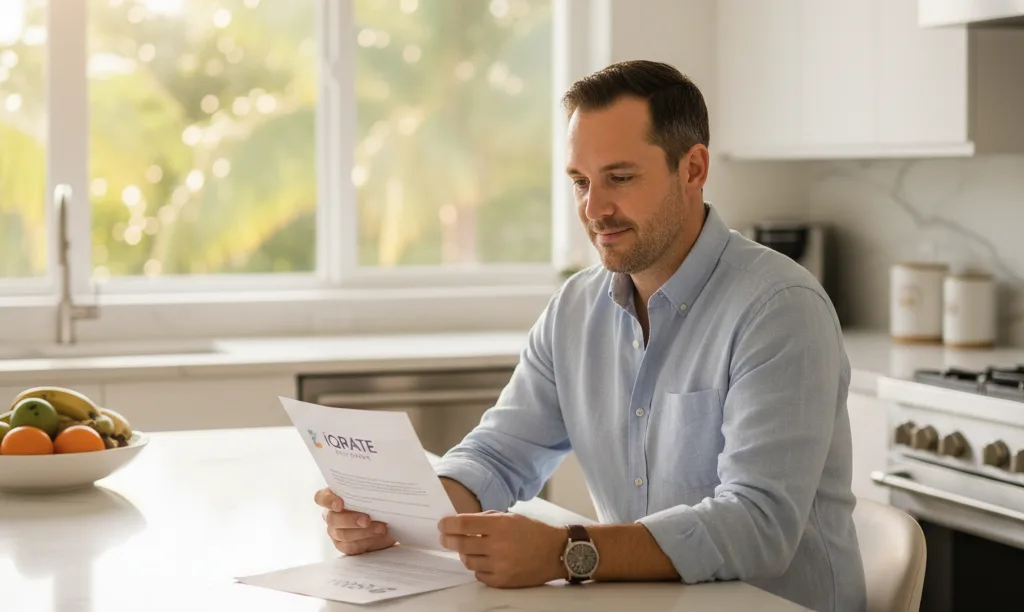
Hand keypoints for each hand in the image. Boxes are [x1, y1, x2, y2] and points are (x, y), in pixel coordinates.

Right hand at [314, 488, 395, 554]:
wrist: (387, 520)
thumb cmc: (376, 502)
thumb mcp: (373, 494)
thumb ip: (369, 492)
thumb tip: (379, 491)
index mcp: (333, 498)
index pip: (322, 498)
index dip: (328, 500)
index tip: (340, 503)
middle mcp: (332, 516)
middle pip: (332, 519)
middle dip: (351, 520)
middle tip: (367, 520)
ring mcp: (336, 532)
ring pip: (343, 535)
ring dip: (364, 532)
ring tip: (381, 528)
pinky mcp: (345, 546)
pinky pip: (352, 547)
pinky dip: (367, 541)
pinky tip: (379, 537)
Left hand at [438, 510, 566, 587]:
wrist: (555, 553)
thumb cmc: (533, 531)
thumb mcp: (511, 517)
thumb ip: (486, 519)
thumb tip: (462, 524)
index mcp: (500, 525)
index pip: (464, 524)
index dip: (448, 524)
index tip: (442, 524)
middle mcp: (498, 545)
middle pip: (461, 544)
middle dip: (448, 540)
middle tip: (444, 538)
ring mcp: (500, 565)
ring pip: (468, 561)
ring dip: (464, 554)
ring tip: (467, 549)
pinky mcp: (502, 580)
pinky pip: (479, 575)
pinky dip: (478, 567)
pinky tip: (483, 560)